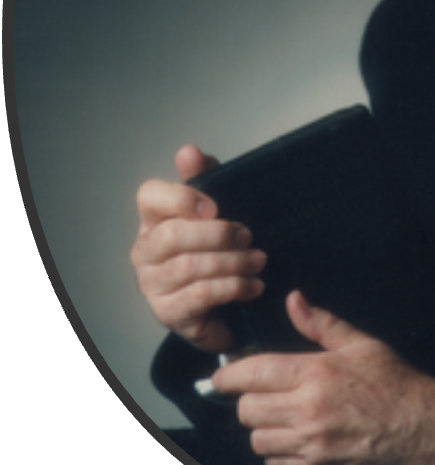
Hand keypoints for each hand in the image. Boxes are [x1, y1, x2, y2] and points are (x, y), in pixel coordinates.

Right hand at [131, 145, 266, 353]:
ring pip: (189, 267)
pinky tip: (254, 286)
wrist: (228, 307)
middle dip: (217, 235)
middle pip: (172, 235)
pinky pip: (200, 295)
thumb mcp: (219, 209)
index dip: (181, 197)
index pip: (149, 196)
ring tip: (258, 261)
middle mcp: (145, 250)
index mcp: (154, 218)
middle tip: (248, 236)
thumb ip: (206, 178)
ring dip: (232, 263)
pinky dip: (233, 288)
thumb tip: (188, 151)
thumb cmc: (219, 250)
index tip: (215, 207)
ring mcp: (152, 284)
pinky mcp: (168, 312)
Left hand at [212, 290, 434, 464]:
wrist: (427, 427)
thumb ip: (320, 323)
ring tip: (275, 411)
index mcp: (317, 374)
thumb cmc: (396, 380)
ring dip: (259, 425)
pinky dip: (274, 448)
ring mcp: (313, 443)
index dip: (228, 374)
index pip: (253, 373)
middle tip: (257, 389)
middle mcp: (309, 411)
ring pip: (257, 438)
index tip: (220, 374)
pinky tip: (289, 432)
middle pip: (247, 409)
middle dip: (245, 398)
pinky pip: (275, 461)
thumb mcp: (361, 343)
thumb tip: (293, 299)